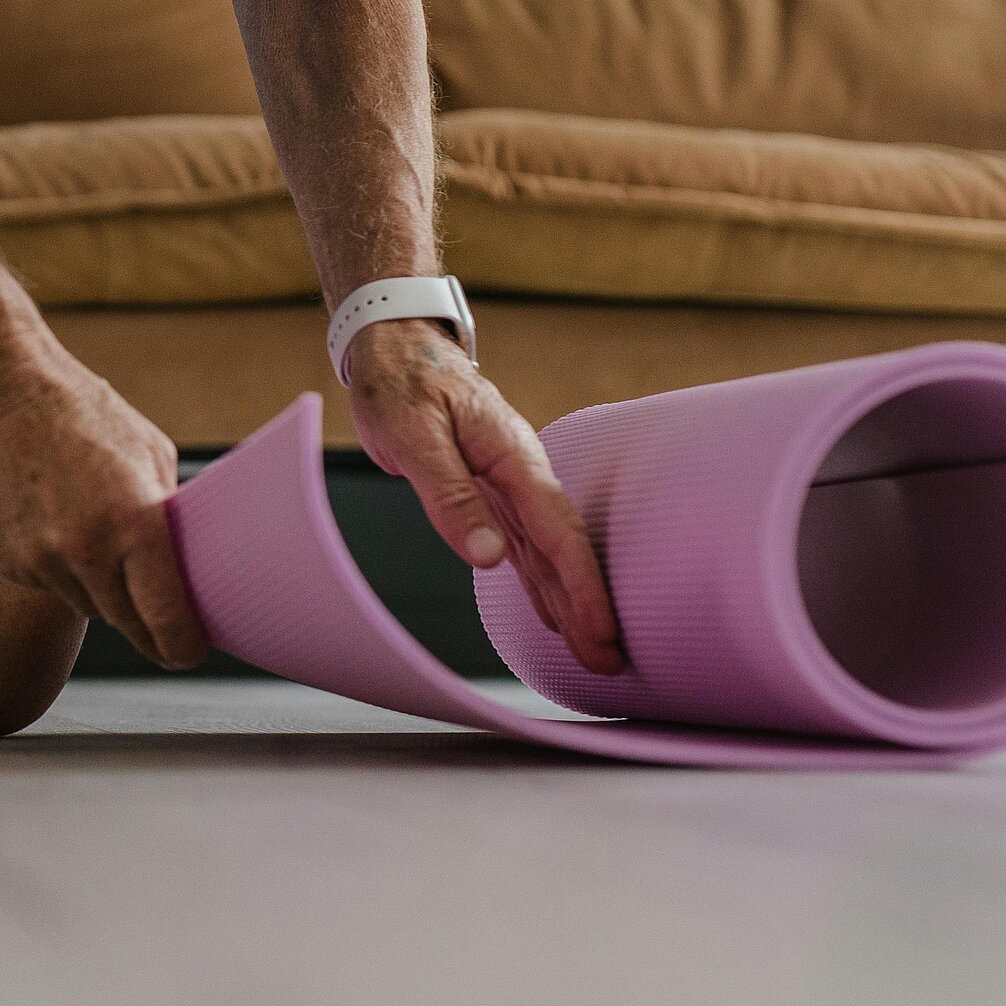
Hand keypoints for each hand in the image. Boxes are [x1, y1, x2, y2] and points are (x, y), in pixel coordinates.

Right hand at [0, 345, 207, 670]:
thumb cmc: (76, 410)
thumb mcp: (147, 451)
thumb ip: (167, 513)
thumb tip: (185, 560)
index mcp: (133, 522)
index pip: (166, 619)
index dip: (182, 646)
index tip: (188, 651)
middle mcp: (85, 551)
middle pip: (127, 623)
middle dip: (146, 621)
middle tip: (157, 609)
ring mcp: (40, 560)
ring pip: (87, 604)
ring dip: (99, 586)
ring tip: (91, 528)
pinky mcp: (6, 562)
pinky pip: (48, 584)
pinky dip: (59, 566)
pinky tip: (52, 518)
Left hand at [346, 318, 624, 674]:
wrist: (395, 343)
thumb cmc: (400, 382)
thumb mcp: (414, 436)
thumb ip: (450, 496)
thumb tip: (489, 556)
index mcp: (513, 455)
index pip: (559, 531)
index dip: (582, 586)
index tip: (601, 631)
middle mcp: (521, 470)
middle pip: (564, 547)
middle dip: (589, 605)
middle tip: (610, 662)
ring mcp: (509, 479)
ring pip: (547, 549)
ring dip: (569, 599)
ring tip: (594, 651)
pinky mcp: (491, 487)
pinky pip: (524, 541)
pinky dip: (541, 578)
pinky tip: (553, 611)